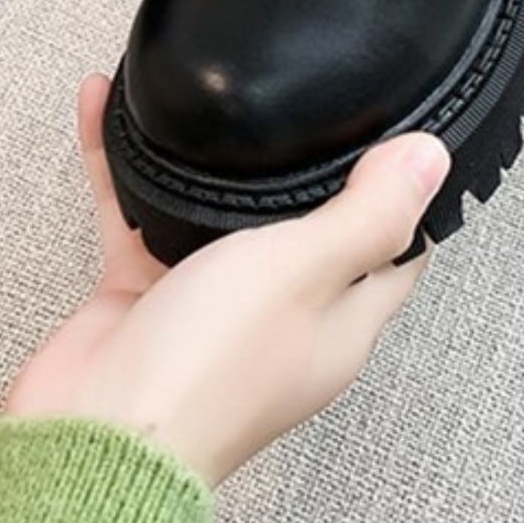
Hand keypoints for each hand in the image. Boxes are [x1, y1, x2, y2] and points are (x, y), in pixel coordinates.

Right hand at [4, 74, 449, 485]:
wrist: (91, 431)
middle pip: (303, 227)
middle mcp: (279, 316)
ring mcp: (209, 307)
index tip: (398, 132)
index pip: (394, 251)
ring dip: (205, 157)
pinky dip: (123, 164)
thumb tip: (432, 160)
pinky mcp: (144, 295)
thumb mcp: (302, 272)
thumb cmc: (204, 370)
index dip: (402, 193)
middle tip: (298, 95)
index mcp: (338, 323)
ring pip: (213, 213)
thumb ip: (366, 214)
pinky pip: (137, 213)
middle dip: (300, 163)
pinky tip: (105, 108)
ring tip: (201, 91)